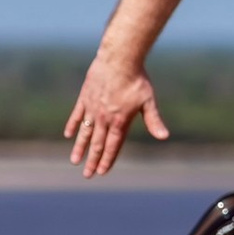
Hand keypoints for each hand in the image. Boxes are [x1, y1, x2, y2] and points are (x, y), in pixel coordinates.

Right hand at [65, 51, 169, 177]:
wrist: (119, 59)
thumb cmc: (137, 79)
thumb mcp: (148, 101)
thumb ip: (154, 120)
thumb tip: (164, 137)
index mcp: (120, 121)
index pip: (113, 146)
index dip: (107, 160)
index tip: (102, 172)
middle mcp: (104, 118)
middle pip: (97, 144)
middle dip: (92, 161)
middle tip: (87, 175)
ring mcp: (92, 108)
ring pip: (85, 133)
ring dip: (80, 148)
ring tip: (74, 161)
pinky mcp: (85, 98)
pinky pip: (77, 115)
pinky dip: (73, 125)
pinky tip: (68, 135)